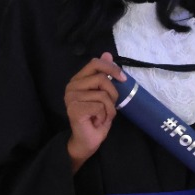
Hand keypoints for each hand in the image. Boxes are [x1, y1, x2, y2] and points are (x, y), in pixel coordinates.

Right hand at [64, 53, 122, 168]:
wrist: (87, 141)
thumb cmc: (97, 118)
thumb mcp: (105, 94)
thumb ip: (104, 74)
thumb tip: (107, 53)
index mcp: (78, 80)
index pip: (95, 63)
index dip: (112, 68)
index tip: (123, 79)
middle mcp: (71, 86)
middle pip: (101, 78)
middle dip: (113, 93)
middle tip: (110, 105)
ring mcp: (71, 98)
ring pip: (103, 94)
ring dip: (109, 108)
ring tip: (102, 116)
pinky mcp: (74, 109)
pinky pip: (100, 106)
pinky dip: (105, 115)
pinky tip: (97, 121)